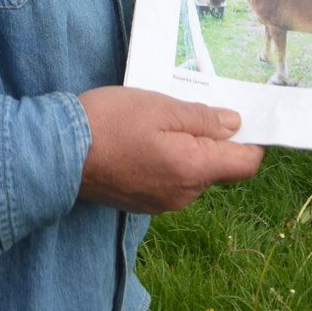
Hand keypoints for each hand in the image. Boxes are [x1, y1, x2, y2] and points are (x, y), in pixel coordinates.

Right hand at [76, 87, 263, 213]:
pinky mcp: (143, 203)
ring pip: (193, 174)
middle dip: (213, 140)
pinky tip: (145, 139)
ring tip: (160, 120)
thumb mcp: (160, 107)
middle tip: (187, 107)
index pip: (245, 165)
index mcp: (193, 170)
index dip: (252, 140)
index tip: (241, 116)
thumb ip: (201, 119)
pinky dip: (168, 160)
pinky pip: (171, 181)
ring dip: (188, 149)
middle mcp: (184, 195)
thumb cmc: (112, 122)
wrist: (59, 153)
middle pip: (218, 169)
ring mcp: (162, 203)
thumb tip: (236, 125)